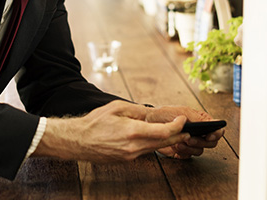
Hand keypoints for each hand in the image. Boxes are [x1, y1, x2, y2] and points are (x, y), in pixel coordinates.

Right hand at [33, 101, 190, 162]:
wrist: (78, 141)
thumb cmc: (94, 123)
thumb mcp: (115, 107)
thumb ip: (136, 110)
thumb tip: (150, 113)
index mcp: (132, 131)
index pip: (164, 132)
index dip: (177, 126)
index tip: (183, 120)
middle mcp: (134, 146)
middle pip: (164, 143)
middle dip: (178, 136)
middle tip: (187, 130)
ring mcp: (130, 155)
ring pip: (156, 148)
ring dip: (168, 141)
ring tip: (176, 133)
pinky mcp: (126, 159)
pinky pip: (145, 151)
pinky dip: (153, 144)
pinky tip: (155, 138)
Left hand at [145, 106, 223, 158]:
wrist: (149, 122)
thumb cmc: (165, 114)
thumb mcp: (183, 112)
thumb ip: (199, 119)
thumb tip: (215, 122)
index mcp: (201, 122)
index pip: (217, 130)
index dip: (217, 134)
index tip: (210, 135)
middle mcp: (198, 133)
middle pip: (211, 143)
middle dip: (200, 142)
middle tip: (189, 139)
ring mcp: (190, 143)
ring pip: (200, 151)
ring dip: (190, 148)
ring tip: (180, 142)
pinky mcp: (182, 151)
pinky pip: (188, 156)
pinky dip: (183, 153)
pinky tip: (175, 146)